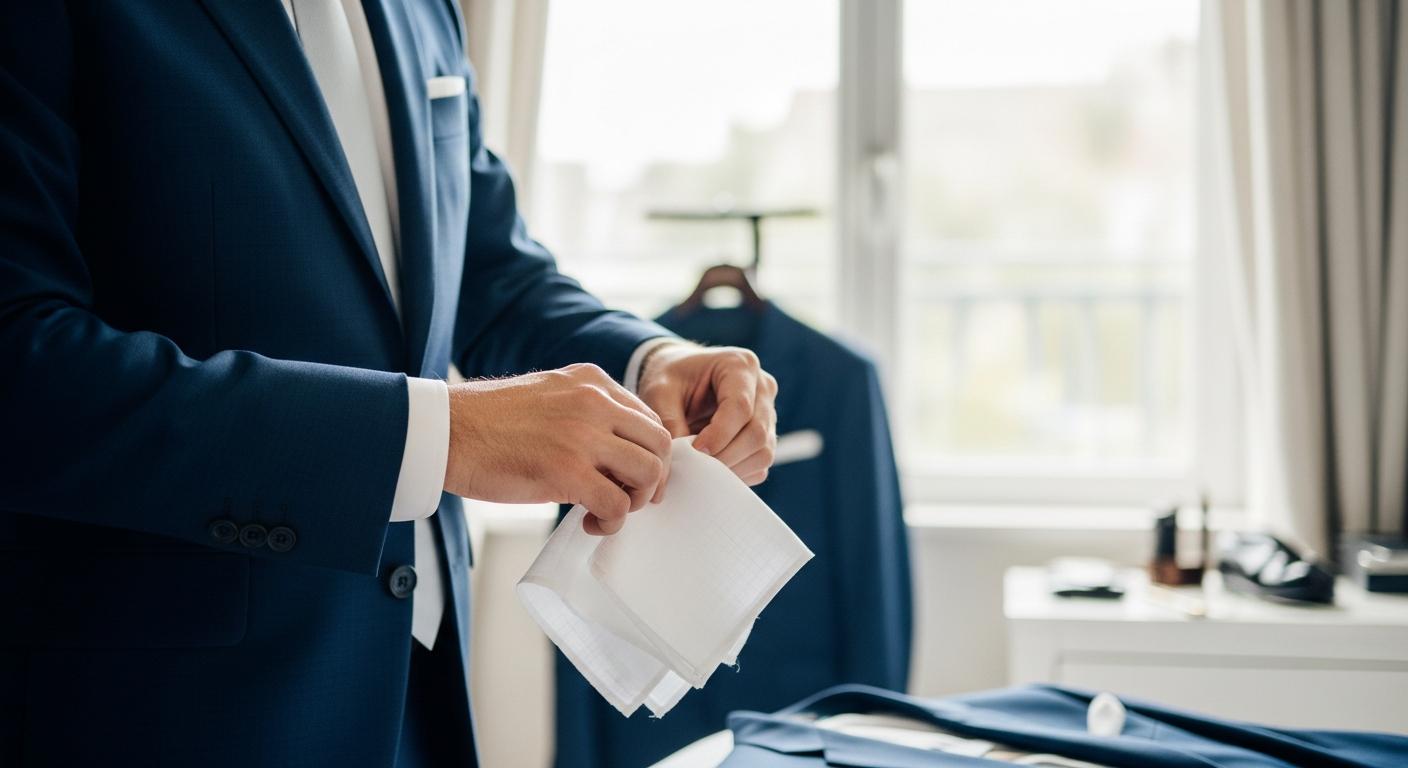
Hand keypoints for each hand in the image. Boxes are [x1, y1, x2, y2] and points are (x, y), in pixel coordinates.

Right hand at [443, 364, 672, 534]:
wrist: (447, 431)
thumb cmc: (489, 422)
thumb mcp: (549, 397)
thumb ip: (586, 413)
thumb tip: (616, 453)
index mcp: (592, 381)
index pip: (649, 418)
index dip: (649, 454)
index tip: (634, 477)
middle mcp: (595, 401)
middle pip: (659, 444)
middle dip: (652, 479)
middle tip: (629, 498)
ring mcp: (583, 434)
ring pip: (648, 472)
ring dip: (635, 501)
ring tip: (606, 511)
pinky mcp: (567, 470)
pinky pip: (617, 503)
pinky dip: (610, 521)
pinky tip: (587, 522)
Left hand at [637, 342, 778, 491]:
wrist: (679, 379)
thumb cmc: (670, 378)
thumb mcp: (660, 391)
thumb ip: (669, 421)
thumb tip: (682, 458)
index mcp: (740, 365)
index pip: (740, 407)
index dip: (719, 434)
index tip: (695, 450)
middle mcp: (762, 387)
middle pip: (757, 432)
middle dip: (725, 455)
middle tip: (696, 465)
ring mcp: (768, 413)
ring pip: (763, 451)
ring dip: (733, 467)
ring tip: (702, 468)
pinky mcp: (766, 435)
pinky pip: (760, 464)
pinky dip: (738, 473)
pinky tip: (713, 469)